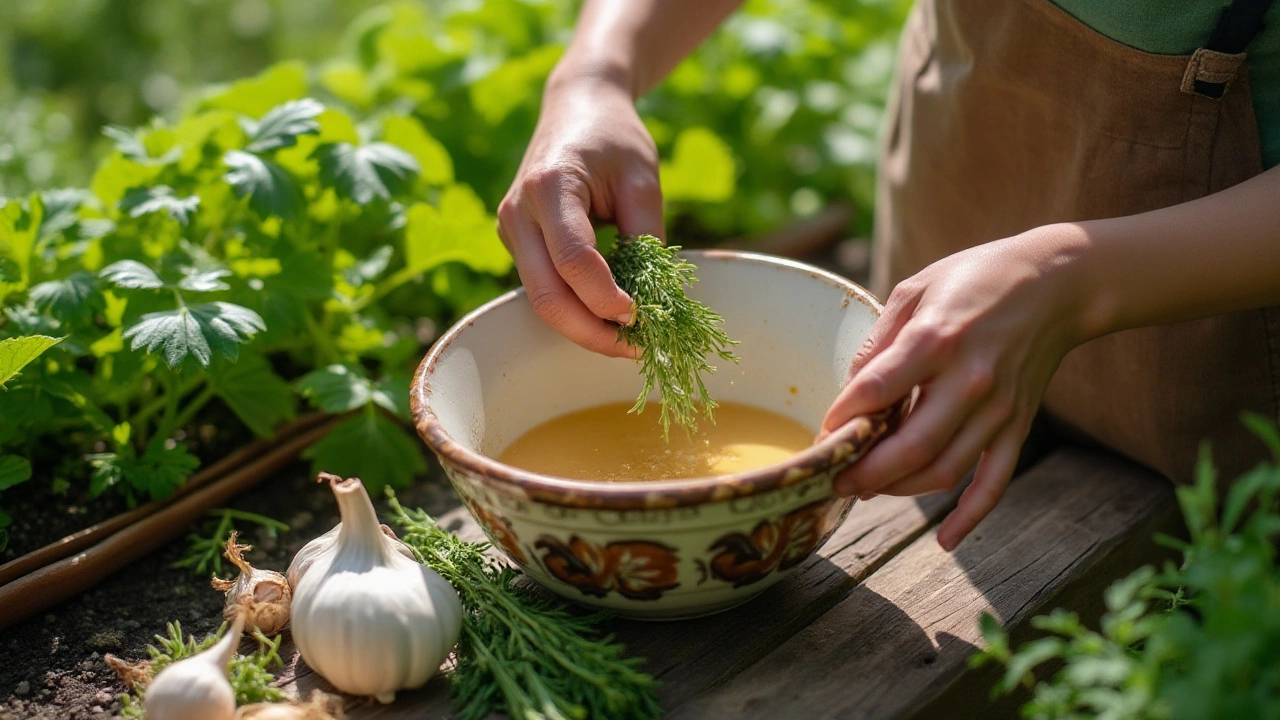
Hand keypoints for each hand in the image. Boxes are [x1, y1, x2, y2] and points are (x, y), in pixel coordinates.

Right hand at [497, 70, 663, 357]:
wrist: (577, 106)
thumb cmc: (615, 139)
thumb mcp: (643, 180)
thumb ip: (645, 237)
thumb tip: (652, 300)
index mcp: (550, 187)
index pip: (574, 261)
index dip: (607, 298)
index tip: (643, 315)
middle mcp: (518, 212)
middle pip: (546, 296)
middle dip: (592, 332)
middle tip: (637, 348)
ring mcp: (511, 230)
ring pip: (541, 300)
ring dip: (584, 328)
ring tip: (630, 339)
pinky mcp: (516, 242)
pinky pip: (542, 288)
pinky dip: (575, 310)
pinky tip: (609, 318)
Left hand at [820, 226, 1091, 550]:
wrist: (1057, 282)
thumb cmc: (976, 279)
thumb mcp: (917, 289)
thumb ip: (880, 340)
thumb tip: (850, 390)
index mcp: (936, 339)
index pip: (878, 390)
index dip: (843, 417)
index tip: (821, 434)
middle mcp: (969, 380)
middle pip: (912, 446)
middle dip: (865, 472)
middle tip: (834, 482)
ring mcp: (998, 408)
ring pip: (945, 470)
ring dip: (900, 490)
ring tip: (866, 490)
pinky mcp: (1018, 424)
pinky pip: (995, 481)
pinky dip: (970, 516)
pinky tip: (943, 540)